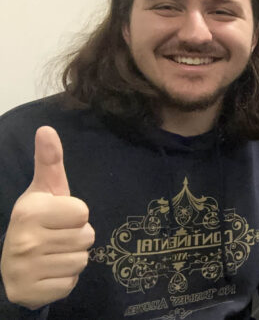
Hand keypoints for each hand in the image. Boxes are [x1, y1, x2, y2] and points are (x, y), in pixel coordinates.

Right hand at [0, 126, 94, 309]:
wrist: (11, 264)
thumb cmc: (37, 221)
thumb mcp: (43, 190)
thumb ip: (49, 161)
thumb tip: (47, 129)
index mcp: (29, 211)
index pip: (83, 213)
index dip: (76, 216)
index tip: (58, 217)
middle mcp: (24, 240)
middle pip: (86, 237)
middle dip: (77, 237)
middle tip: (56, 238)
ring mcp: (25, 269)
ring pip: (82, 261)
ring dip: (72, 258)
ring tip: (53, 254)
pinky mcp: (31, 292)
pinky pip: (71, 283)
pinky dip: (65, 279)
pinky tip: (48, 272)